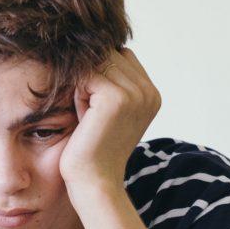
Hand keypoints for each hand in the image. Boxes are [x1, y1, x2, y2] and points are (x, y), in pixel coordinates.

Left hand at [60, 48, 160, 191]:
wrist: (93, 182)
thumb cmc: (92, 148)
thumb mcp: (106, 111)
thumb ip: (109, 82)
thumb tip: (91, 47)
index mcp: (152, 95)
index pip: (122, 57)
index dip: (101, 73)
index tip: (93, 106)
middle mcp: (149, 92)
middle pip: (110, 55)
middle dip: (91, 76)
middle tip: (88, 112)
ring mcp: (136, 94)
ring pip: (98, 63)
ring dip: (83, 84)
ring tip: (86, 114)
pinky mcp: (117, 98)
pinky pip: (87, 75)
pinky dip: (77, 93)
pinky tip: (82, 117)